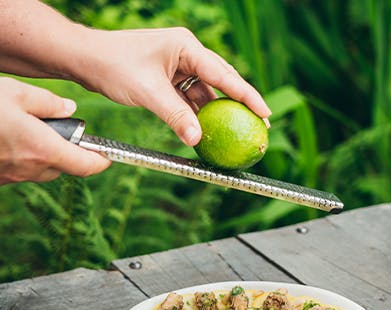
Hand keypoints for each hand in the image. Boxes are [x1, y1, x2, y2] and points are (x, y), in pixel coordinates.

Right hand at [0, 77, 109, 185]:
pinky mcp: (0, 180)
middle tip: (56, 131)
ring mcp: (13, 177)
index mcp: (43, 149)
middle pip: (63, 167)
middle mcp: (31, 169)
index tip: (107, 156)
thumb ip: (47, 102)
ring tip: (28, 132)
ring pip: (41, 171)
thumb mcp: (15, 93)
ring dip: (43, 156)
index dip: (101, 162)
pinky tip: (10, 140)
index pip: (85, 166)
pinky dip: (23, 159)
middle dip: (66, 152)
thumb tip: (69, 108)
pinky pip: (20, 172)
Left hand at [72, 27, 270, 145]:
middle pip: (220, 81)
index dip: (247, 95)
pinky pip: (188, 98)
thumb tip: (198, 141)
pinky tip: (204, 130)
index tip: (265, 113)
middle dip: (239, 103)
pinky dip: (196, 114)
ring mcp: (177, 66)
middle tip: (259, 124)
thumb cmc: (115, 67)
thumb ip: (176, 116)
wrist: (86, 59)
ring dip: (216, 113)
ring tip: (235, 132)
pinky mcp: (167, 78)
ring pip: (204, 93)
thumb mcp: (149, 93)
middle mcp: (186, 54)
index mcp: (186, 47)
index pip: (224, 74)